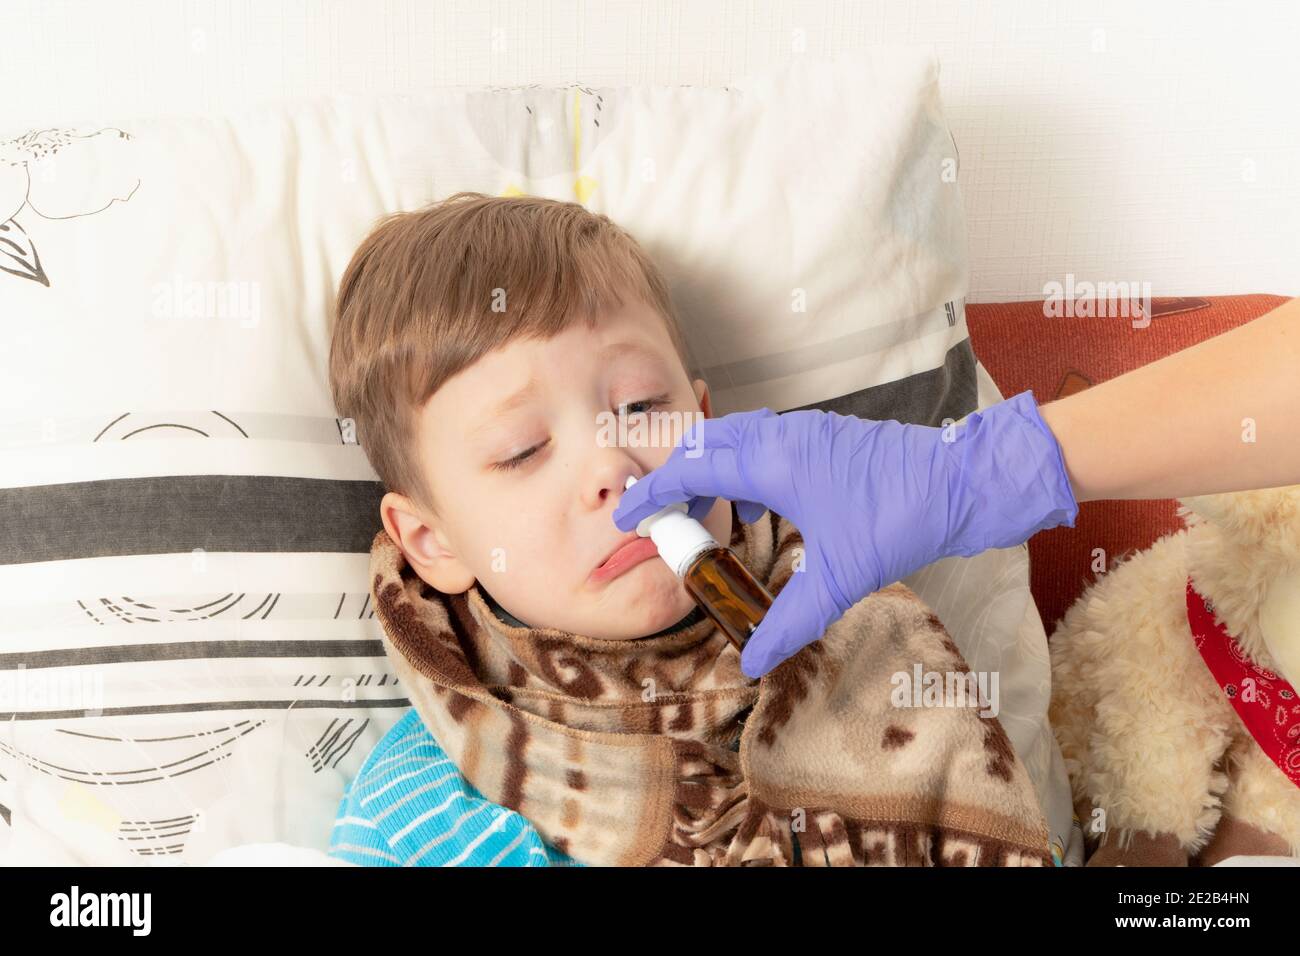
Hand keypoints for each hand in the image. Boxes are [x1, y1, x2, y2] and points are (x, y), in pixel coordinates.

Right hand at [612, 391, 1078, 677]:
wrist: (965, 481)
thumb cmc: (902, 517)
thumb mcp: (840, 577)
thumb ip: (789, 620)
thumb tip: (752, 661)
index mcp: (774, 460)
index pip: (692, 469)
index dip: (653, 495)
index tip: (628, 518)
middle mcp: (783, 436)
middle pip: (706, 445)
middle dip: (676, 480)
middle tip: (662, 521)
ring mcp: (807, 432)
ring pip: (736, 440)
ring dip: (711, 471)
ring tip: (704, 515)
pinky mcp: (826, 438)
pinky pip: (766, 443)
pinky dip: (745, 468)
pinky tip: (758, 506)